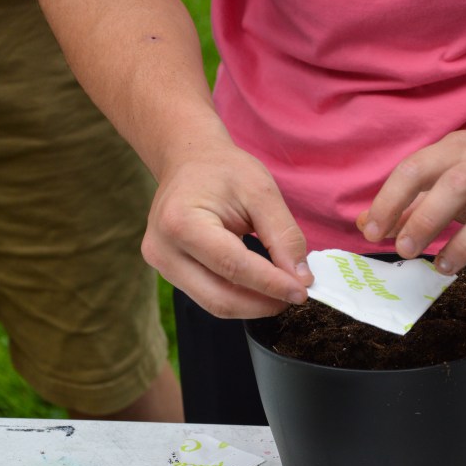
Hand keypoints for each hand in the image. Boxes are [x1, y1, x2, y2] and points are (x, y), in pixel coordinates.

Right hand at [142, 144, 312, 318]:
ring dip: (254, 305)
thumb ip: (283, 236)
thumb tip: (302, 280)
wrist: (188, 161)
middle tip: (297, 295)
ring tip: (282, 292)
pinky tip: (261, 288)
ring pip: (215, 304)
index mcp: (181, 222)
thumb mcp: (261, 192)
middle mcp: (163, 250)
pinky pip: (209, 296)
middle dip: (263, 303)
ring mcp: (162, 265)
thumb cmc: (223, 170)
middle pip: (220, 297)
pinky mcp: (169, 273)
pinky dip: (240, 298)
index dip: (271, 284)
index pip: (232, 266)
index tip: (302, 292)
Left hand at [358, 123, 465, 294]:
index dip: (391, 199)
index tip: (373, 231)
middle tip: (405, 250)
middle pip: (457, 184)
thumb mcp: (460, 170)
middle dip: (425, 219)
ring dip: (463, 246)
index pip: (419, 166)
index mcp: (465, 148)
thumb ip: (415, 199)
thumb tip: (367, 224)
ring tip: (443, 267)